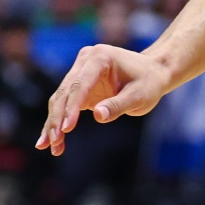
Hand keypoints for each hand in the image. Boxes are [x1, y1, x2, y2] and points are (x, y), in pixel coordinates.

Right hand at [37, 45, 172, 155]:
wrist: (154, 72)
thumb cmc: (149, 83)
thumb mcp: (140, 96)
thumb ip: (118, 105)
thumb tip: (98, 116)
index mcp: (100, 58)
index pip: (80, 85)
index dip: (71, 108)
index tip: (66, 129)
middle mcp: (85, 61)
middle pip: (65, 93)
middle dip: (57, 119)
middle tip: (53, 142)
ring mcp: (80, 72)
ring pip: (60, 99)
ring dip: (54, 123)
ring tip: (51, 146)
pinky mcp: (80, 85)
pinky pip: (65, 104)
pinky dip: (60, 122)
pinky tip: (53, 141)